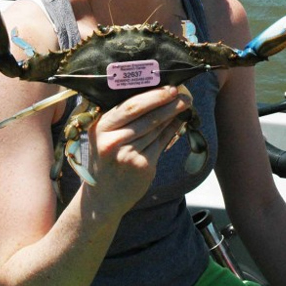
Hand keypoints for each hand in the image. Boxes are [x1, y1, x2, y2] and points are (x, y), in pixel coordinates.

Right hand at [84, 86, 191, 213]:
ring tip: (185, 104)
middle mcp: (112, 140)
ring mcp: (127, 155)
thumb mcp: (104, 137)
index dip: (152, 96)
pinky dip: (172, 131)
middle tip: (183, 93)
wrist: (103, 197)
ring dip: (173, 115)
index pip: (129, 106)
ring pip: (156, 129)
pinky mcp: (142, 166)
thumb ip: (122, 119)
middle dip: (167, 102)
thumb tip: (155, 95)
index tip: (169, 87)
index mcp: (100, 127)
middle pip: (145, 116)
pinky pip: (161, 143)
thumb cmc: (106, 160)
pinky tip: (179, 122)